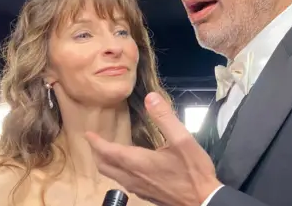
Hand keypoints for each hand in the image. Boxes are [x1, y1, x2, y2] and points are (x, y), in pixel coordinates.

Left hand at [85, 92, 222, 205]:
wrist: (203, 201)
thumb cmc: (193, 171)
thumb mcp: (183, 140)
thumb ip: (165, 118)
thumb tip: (150, 97)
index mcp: (138, 162)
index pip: (109, 151)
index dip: (96, 142)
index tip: (88, 133)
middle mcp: (133, 177)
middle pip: (105, 166)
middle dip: (97, 153)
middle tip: (94, 141)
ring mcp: (139, 189)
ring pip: (113, 176)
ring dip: (106, 163)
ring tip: (107, 151)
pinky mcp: (147, 195)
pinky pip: (123, 182)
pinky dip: (117, 171)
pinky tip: (127, 166)